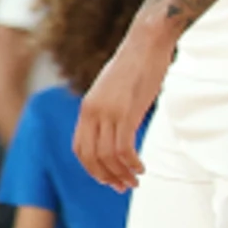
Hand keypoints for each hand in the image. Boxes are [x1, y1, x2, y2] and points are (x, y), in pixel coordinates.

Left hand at [74, 26, 173, 192]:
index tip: (108, 177)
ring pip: (108, 156)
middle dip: (106, 177)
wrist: (147, 40)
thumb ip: (109, 106)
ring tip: (135, 181)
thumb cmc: (136, 62)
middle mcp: (93, 112)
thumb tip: (117, 124)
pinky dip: (132, 163)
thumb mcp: (114, 87)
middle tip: (122, 187)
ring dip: (121, 174)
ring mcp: (109, 112)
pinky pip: (124, 148)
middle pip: (92, 157)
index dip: (92, 168)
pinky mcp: (126, 111)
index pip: (80, 148)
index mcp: (87, 108)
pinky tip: (141, 168)